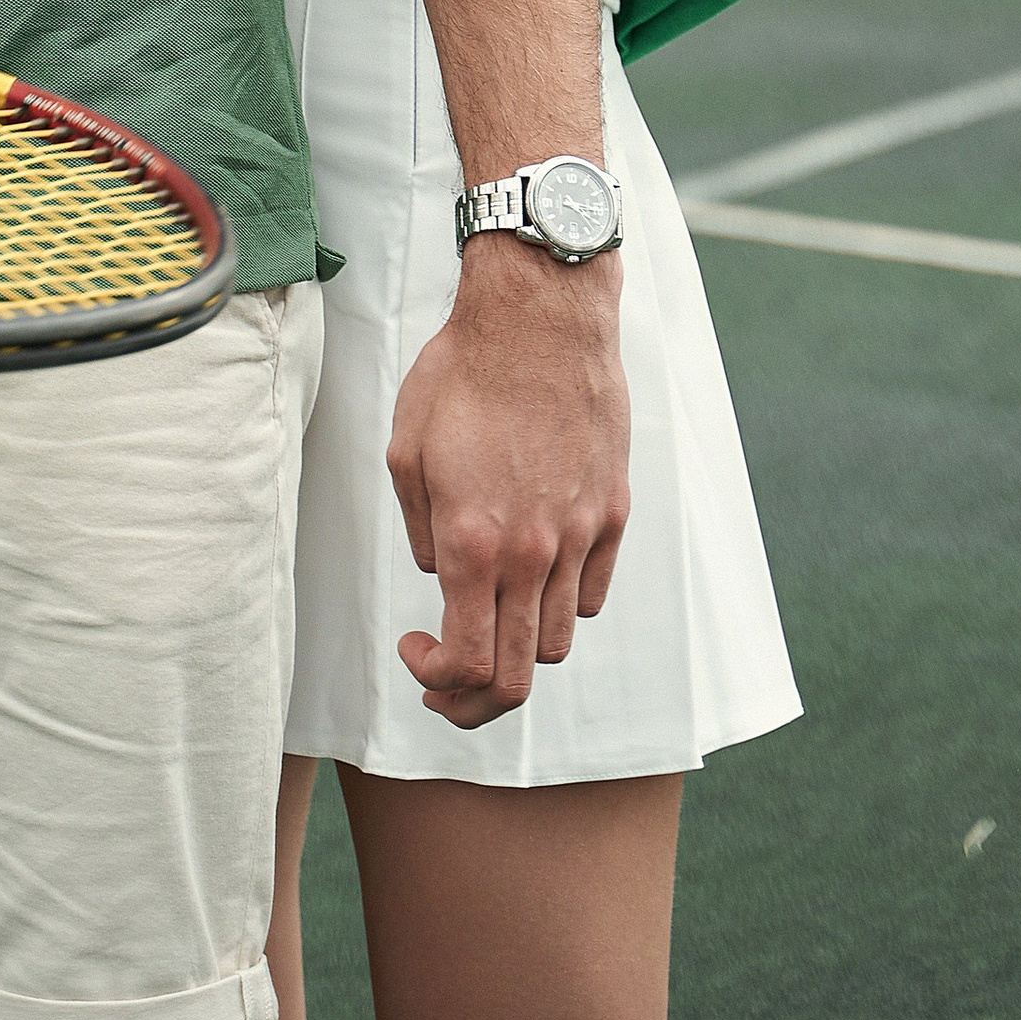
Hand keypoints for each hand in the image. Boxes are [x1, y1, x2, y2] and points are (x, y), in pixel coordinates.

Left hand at [386, 244, 631, 730]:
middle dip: (473, 703)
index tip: (416, 654)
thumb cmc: (464, 372)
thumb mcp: (406, 448)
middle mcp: (532, 551)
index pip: (467, 663)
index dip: (436, 681)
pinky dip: (564, 607)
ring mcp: (580, 535)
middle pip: (517, 677)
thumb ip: (421, 530)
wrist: (542, 316)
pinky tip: (535, 578)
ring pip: (559, 643)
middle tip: (445, 686)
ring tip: (491, 622)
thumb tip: (439, 575)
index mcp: (472, 541)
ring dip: (520, 652)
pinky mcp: (614, 512)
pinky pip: (594, 595)